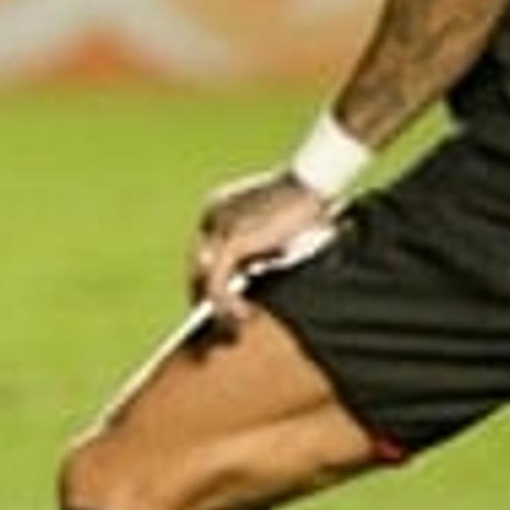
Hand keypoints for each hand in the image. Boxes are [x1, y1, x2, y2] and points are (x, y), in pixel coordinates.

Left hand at [188, 167, 332, 331]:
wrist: (312, 183)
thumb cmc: (303, 202)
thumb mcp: (272, 227)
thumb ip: (257, 247)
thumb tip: (251, 277)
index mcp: (218, 207)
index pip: (203, 251)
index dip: (209, 279)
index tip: (217, 302)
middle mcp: (211, 215)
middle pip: (197, 266)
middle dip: (207, 298)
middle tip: (223, 324)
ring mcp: (218, 228)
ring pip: (205, 279)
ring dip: (219, 307)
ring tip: (236, 326)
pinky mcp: (231, 242)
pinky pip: (217, 283)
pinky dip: (228, 304)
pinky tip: (245, 315)